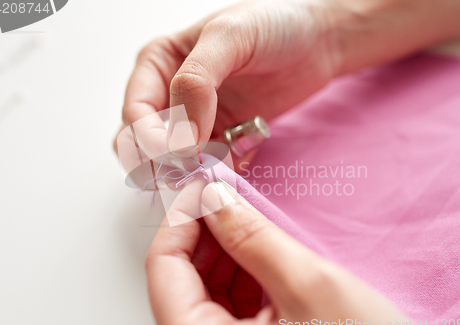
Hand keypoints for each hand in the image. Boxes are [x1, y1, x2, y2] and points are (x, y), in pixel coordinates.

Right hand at [115, 0, 459, 159]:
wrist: (324, 35)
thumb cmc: (280, 22)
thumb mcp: (233, 36)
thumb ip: (197, 77)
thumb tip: (176, 119)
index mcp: (163, 60)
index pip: (135, 104)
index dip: (147, 131)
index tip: (176, 149)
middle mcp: (176, 86)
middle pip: (145, 134)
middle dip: (163, 156)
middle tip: (194, 167)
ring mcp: (198, 112)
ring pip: (174, 153)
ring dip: (191, 166)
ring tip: (220, 163)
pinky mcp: (224, 129)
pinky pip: (207, 159)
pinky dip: (217, 167)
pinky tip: (238, 158)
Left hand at [145, 180, 414, 324]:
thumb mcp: (307, 287)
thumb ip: (253, 238)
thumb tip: (214, 197)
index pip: (163, 268)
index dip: (181, 219)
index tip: (202, 185)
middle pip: (180, 277)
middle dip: (205, 229)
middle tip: (228, 193)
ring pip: (204, 287)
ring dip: (224, 247)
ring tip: (247, 216)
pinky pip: (228, 301)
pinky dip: (241, 270)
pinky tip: (261, 248)